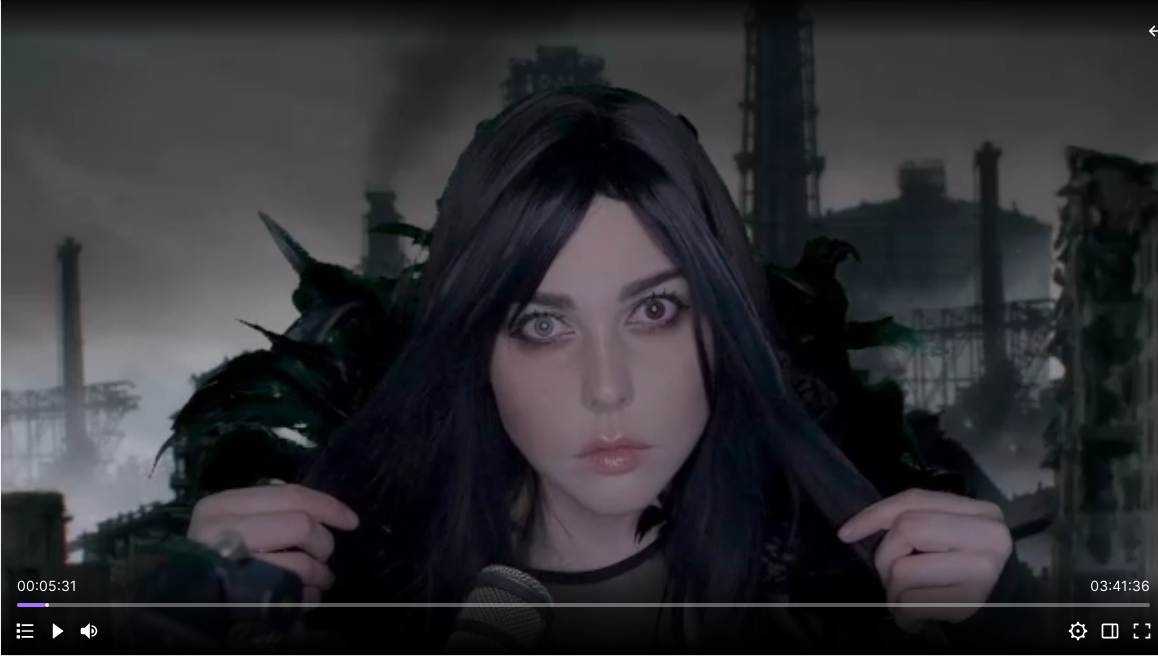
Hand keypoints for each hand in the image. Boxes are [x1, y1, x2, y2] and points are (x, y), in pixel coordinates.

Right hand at [188, 483, 359, 606]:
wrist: (181, 602)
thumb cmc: (215, 558)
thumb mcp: (235, 524)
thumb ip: (271, 513)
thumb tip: (324, 514)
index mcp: (223, 505)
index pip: (291, 495)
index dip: (329, 506)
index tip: (352, 520)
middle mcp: (222, 529)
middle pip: (302, 525)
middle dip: (323, 544)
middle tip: (323, 559)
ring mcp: (229, 565)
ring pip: (302, 563)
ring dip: (320, 575)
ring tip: (318, 582)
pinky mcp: (238, 597)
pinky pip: (292, 595)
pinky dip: (308, 598)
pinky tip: (304, 599)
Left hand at [838, 488, 1011, 631]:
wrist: (1001, 611)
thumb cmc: (962, 568)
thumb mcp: (946, 536)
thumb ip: (915, 522)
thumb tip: (853, 530)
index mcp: (979, 512)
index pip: (914, 500)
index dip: (874, 514)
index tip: (845, 533)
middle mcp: (987, 535)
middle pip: (906, 529)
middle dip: (885, 556)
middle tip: (892, 577)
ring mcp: (981, 569)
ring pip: (903, 570)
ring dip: (894, 592)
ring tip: (908, 599)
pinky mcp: (971, 602)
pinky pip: (912, 602)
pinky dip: (903, 613)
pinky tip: (915, 617)